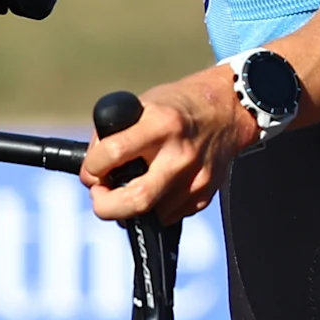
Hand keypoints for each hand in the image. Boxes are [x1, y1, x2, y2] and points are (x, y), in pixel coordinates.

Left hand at [85, 66, 253, 227]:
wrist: (228, 110)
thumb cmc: (179, 105)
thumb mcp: (144, 104)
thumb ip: (116, 133)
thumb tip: (92, 168)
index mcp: (161, 124)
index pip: (112, 155)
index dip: (92, 169)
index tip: (90, 172)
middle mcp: (180, 155)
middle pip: (135, 200)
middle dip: (106, 206)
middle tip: (100, 196)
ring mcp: (195, 179)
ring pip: (150, 214)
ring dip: (130, 208)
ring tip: (127, 189)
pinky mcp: (204, 195)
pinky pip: (169, 215)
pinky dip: (154, 207)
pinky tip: (154, 188)